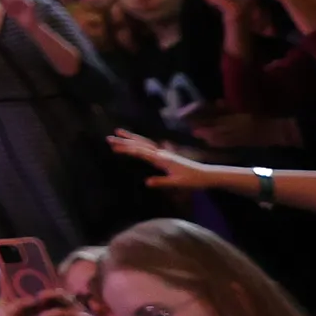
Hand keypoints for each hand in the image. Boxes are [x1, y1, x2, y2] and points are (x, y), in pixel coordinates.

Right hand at [111, 129, 241, 193]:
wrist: (206, 175)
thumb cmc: (192, 180)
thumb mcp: (178, 183)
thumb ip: (162, 181)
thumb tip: (146, 182)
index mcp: (162, 159)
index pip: (141, 152)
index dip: (127, 149)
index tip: (114, 147)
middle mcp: (162, 153)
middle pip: (140, 144)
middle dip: (124, 141)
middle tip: (109, 137)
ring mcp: (163, 153)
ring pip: (144, 143)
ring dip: (131, 138)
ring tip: (119, 132)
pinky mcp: (165, 155)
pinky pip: (149, 146)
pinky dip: (139, 142)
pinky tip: (136, 142)